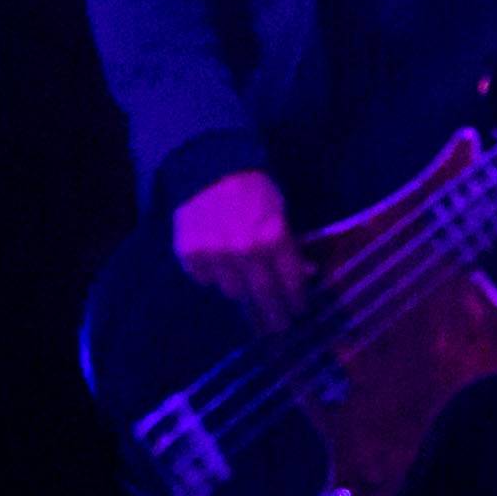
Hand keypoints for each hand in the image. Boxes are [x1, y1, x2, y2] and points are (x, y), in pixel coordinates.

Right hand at [170, 170, 309, 332]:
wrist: (210, 169)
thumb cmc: (254, 191)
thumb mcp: (281, 213)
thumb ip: (291, 245)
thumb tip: (307, 274)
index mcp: (274, 237)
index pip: (290, 284)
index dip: (296, 302)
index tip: (298, 312)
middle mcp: (245, 250)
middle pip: (263, 297)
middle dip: (273, 316)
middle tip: (277, 326)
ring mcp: (215, 253)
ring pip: (232, 292)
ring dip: (240, 291)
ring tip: (244, 286)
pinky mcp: (189, 253)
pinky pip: (204, 280)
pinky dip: (212, 276)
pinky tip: (217, 264)